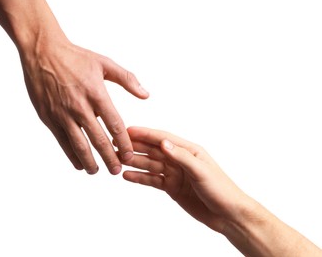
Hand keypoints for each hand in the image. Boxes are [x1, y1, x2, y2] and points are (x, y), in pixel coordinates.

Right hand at [21, 41, 148, 173]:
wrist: (42, 51)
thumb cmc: (75, 57)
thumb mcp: (105, 63)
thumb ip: (128, 79)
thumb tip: (146, 95)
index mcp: (97, 94)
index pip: (115, 125)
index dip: (124, 143)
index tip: (129, 156)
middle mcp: (80, 107)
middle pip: (99, 140)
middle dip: (110, 158)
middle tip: (116, 171)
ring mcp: (63, 114)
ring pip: (79, 145)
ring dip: (90, 161)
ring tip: (97, 171)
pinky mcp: (49, 117)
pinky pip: (62, 142)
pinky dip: (71, 155)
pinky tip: (79, 163)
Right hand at [121, 127, 248, 231]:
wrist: (227, 214)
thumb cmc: (221, 189)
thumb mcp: (201, 171)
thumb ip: (181, 157)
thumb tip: (163, 143)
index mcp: (188, 150)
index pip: (163, 138)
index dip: (145, 134)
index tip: (127, 130)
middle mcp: (179, 160)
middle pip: (153, 151)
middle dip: (135, 147)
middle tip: (116, 146)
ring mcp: (174, 174)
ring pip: (150, 165)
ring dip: (134, 162)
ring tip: (117, 160)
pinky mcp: (171, 187)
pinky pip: (152, 180)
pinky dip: (140, 178)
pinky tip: (128, 176)